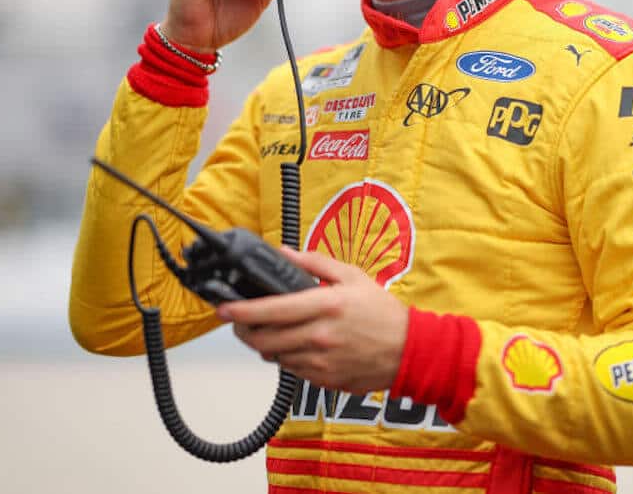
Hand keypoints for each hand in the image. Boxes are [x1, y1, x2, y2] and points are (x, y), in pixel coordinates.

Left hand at [217, 249, 409, 394]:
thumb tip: (284, 253)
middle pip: (262, 339)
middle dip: (244, 331)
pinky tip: (297, 346)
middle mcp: (319, 335)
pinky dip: (286, 358)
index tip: (224, 309)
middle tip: (241, 322)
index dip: (240, 311)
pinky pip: (291, 370)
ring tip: (272, 332)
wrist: (408, 349)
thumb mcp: (352, 276)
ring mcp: (320, 360)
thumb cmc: (383, 313)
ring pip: (274, 357)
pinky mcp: (323, 379)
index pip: (269, 310)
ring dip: (265, 345)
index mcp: (325, 305)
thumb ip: (314, 262)